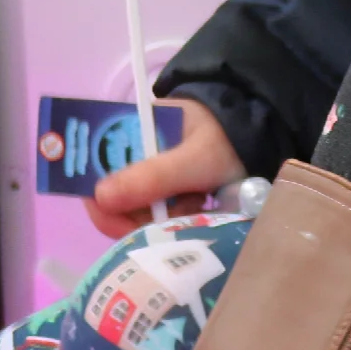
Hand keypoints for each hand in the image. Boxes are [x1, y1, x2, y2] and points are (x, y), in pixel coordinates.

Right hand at [85, 98, 245, 239]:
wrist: (259, 139)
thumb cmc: (226, 139)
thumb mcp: (194, 158)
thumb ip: (154, 176)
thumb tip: (100, 198)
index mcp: (129, 128)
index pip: (91, 163)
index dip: (96, 194)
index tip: (120, 220)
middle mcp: (130, 151)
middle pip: (108, 195)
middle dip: (136, 214)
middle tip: (170, 215)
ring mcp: (145, 172)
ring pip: (131, 211)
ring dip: (158, 219)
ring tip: (193, 204)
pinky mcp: (161, 191)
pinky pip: (150, 216)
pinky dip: (170, 220)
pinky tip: (195, 208)